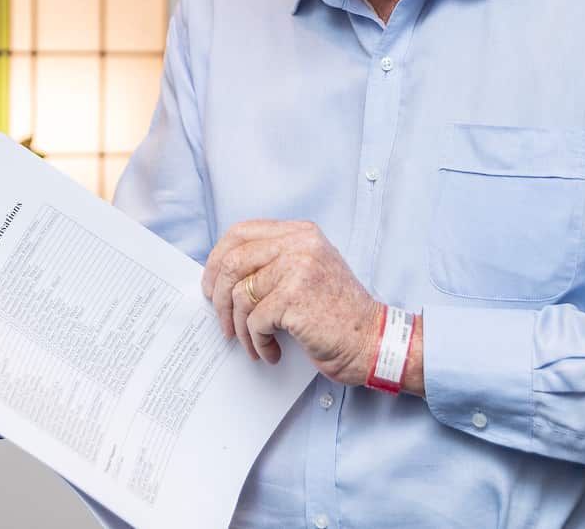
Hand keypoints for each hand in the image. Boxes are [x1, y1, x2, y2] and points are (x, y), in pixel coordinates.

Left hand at [201, 219, 384, 387]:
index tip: (210, 285)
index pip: (241, 233)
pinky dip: (258, 342)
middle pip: (233, 263)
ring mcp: (298, 268)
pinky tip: (271, 351)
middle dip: (219, 298)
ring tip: (252, 343)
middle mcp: (299, 243)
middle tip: (223, 322)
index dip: (217, 260)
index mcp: (300, 232)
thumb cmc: (338, 313)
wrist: (373, 340)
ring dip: (240, 327)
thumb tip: (221, 275)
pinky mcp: (295, 297)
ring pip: (240, 295)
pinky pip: (254, 320)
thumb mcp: (309, 270)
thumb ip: (273, 262)